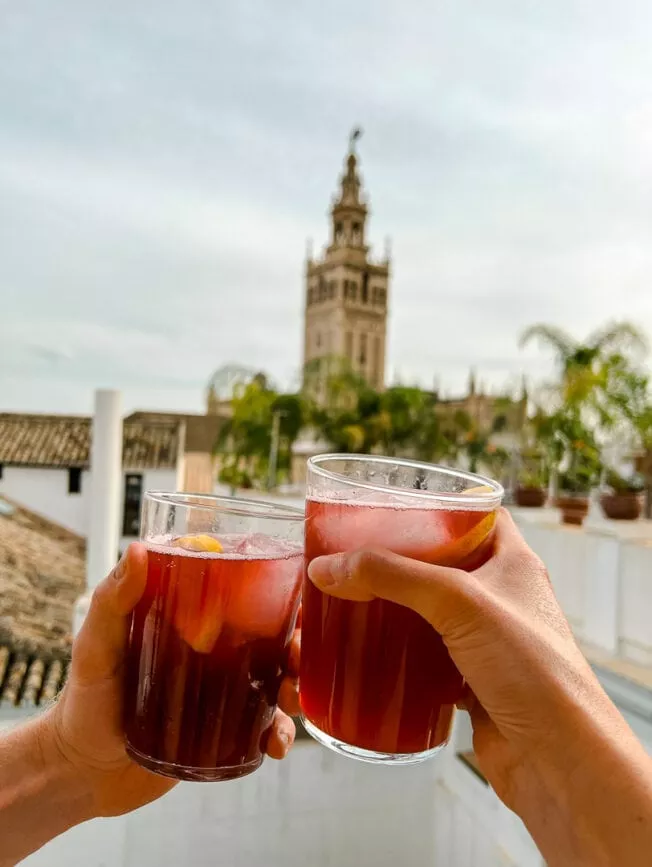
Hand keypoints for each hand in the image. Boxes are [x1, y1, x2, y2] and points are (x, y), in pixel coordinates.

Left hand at [40, 543, 299, 818]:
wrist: (83, 772)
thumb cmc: (85, 698)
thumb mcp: (96, 644)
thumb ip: (113, 600)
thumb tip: (139, 549)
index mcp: (192, 621)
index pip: (243, 594)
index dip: (278, 591)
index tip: (296, 593)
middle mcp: (215, 652)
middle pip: (272, 638)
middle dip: (297, 644)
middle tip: (298, 655)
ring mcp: (223, 692)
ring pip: (278, 681)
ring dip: (296, 687)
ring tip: (289, 699)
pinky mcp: (226, 731)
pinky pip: (265, 728)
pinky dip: (280, 734)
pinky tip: (274, 744)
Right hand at [307, 509, 651, 865]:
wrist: (557, 759)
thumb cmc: (533, 670)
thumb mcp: (458, 602)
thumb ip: (391, 577)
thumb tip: (328, 567)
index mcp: (514, 562)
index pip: (479, 515)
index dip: (442, 506)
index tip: (399, 506)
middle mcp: (503, 598)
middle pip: (447, 563)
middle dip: (404, 559)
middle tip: (361, 552)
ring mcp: (488, 642)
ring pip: (434, 613)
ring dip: (398, 607)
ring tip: (356, 595)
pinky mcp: (471, 681)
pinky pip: (429, 657)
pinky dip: (401, 652)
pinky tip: (371, 648)